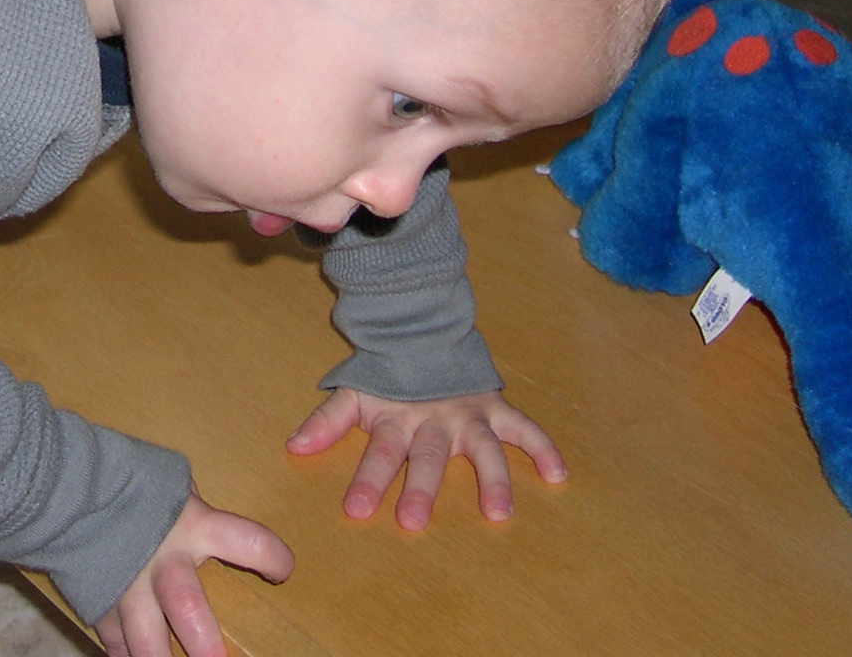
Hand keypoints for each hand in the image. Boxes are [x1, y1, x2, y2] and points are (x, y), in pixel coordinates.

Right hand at [92, 492, 292, 656]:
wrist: (61, 482)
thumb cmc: (125, 477)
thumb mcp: (169, 482)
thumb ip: (192, 511)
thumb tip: (209, 526)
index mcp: (192, 526)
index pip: (247, 542)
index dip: (271, 557)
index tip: (282, 569)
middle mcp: (163, 563)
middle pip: (188, 610)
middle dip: (206, 647)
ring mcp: (129, 589)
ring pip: (147, 641)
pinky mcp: (100, 604)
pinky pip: (117, 643)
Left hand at [285, 388, 566, 528]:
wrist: (424, 330)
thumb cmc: (389, 375)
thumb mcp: (355, 393)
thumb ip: (327, 421)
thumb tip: (293, 447)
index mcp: (395, 418)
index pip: (380, 453)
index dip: (368, 479)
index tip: (356, 511)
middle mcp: (432, 420)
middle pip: (427, 457)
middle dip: (420, 488)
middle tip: (413, 520)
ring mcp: (467, 415)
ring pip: (481, 448)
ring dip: (492, 479)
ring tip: (498, 513)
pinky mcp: (495, 409)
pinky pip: (524, 428)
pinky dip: (542, 448)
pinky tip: (557, 474)